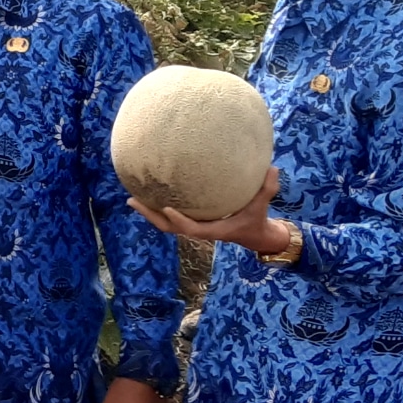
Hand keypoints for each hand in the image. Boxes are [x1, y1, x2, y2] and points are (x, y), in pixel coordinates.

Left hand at [131, 168, 290, 256]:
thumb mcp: (263, 205)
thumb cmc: (256, 218)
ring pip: (165, 223)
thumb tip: (272, 167)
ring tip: (131, 197)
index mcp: (213, 231)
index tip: (166, 208)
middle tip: (132, 200)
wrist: (254, 234)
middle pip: (168, 227)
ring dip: (148, 212)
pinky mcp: (192, 222)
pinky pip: (170, 217)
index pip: (191, 229)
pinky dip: (157, 208)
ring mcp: (193, 226)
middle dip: (150, 215)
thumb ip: (267, 188)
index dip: (178, 220)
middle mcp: (199, 230)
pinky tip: (146, 194)